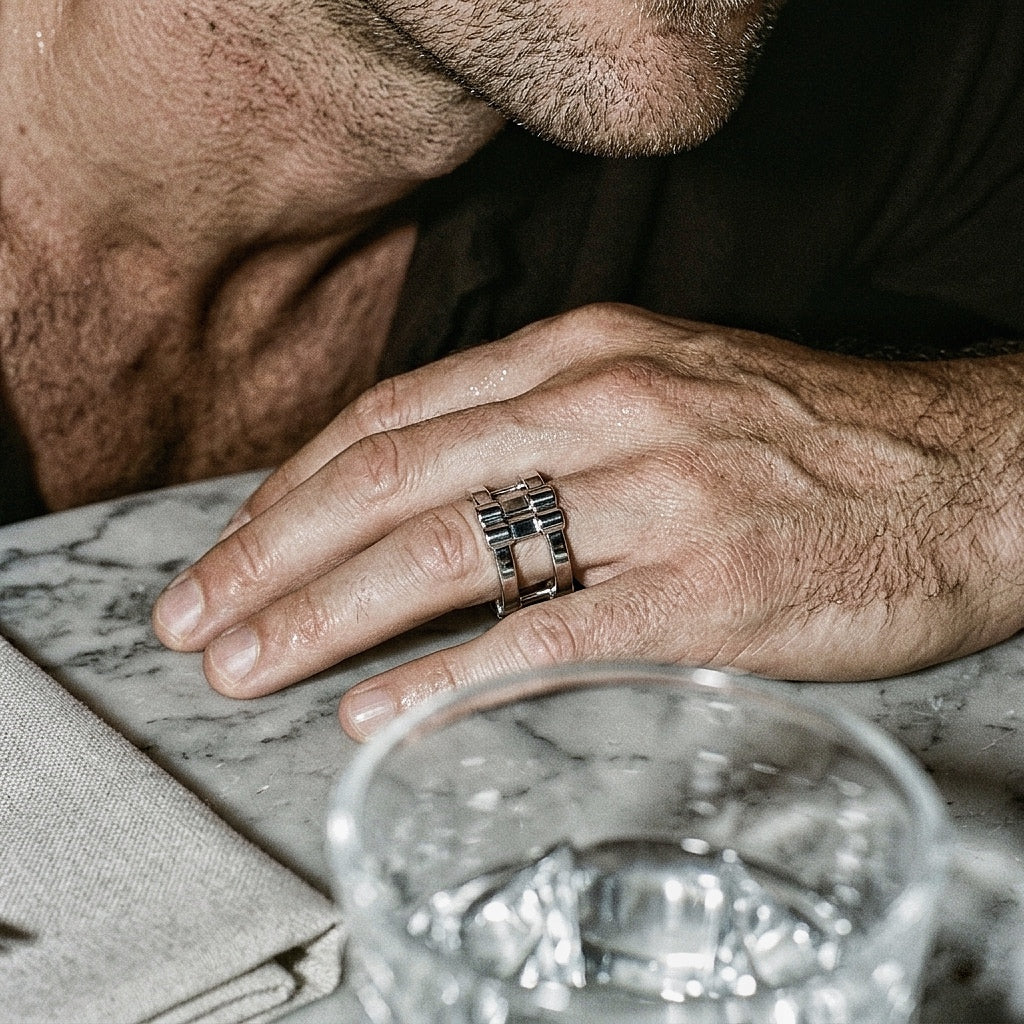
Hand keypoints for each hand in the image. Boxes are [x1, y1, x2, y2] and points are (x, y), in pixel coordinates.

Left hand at [151, 303, 1023, 738]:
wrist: (967, 469)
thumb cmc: (809, 436)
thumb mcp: (666, 383)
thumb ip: (547, 428)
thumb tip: (431, 494)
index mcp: (588, 352)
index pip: (397, 415)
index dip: (297, 485)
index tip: (239, 544)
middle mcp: (606, 409)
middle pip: (391, 480)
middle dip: (273, 554)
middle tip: (199, 617)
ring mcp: (654, 498)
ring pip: (446, 552)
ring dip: (327, 616)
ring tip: (251, 665)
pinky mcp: (704, 592)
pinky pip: (546, 634)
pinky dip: (446, 677)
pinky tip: (376, 713)